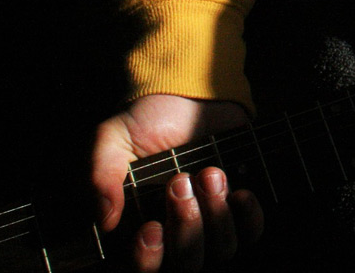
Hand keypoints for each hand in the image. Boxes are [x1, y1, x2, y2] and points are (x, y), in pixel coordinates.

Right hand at [91, 94, 263, 271]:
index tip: (151, 227)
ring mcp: (211, 226)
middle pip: (186, 264)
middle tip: (179, 182)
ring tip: (210, 173)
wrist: (191, 98)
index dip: (148, 258)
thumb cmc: (147, 123)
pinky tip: (240, 192)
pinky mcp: (240, 211)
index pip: (144, 267)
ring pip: (221, 250)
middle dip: (186, 226)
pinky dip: (248, 216)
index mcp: (140, 227)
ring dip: (216, 215)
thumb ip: (102, 176)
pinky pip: (252, 231)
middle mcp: (176, 234)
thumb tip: (106, 220)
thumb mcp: (113, 140)